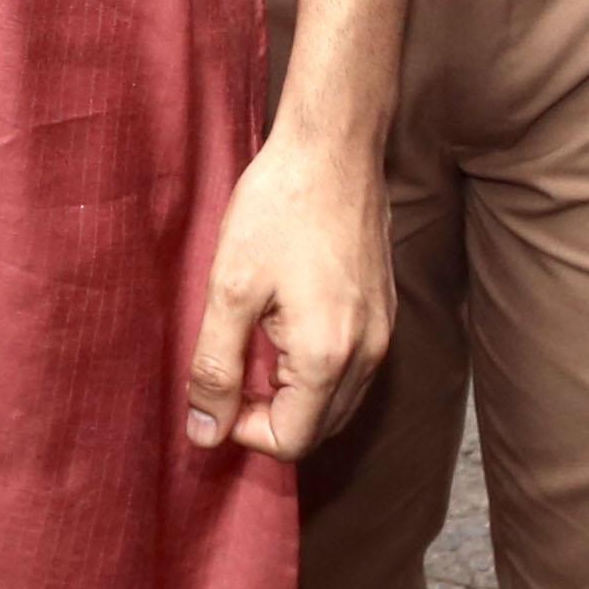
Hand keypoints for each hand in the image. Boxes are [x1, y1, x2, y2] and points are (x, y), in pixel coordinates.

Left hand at [184, 115, 392, 461]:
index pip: (290, 441)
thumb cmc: (280, 207)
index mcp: (328, 356)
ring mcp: (384, 333)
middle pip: (318, 430)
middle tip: (232, 365)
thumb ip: (215, 367)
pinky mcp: (385, 312)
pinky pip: (352, 371)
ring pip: (338, 403)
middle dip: (270, 416)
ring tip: (256, 343)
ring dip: (294, 396)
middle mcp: (369, 355)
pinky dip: (317, 371)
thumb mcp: (230, 286)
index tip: (217, 385)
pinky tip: (285, 326)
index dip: (243, 429)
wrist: (334, 146)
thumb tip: (203, 434)